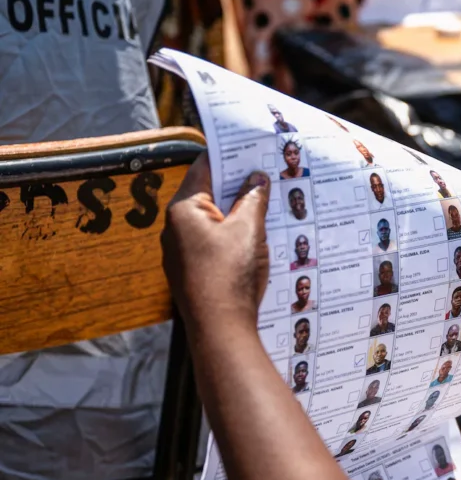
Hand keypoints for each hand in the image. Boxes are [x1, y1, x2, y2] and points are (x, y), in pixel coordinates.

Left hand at [162, 152, 271, 332]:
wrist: (219, 329)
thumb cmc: (229, 276)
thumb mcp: (249, 231)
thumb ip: (252, 200)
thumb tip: (256, 180)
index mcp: (183, 210)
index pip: (204, 169)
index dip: (228, 157)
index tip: (249, 150)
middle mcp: (175, 229)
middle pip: (207, 196)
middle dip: (236, 188)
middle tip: (264, 180)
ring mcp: (181, 253)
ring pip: (211, 223)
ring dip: (236, 216)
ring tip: (265, 212)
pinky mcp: (191, 273)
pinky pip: (211, 245)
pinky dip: (231, 239)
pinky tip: (253, 245)